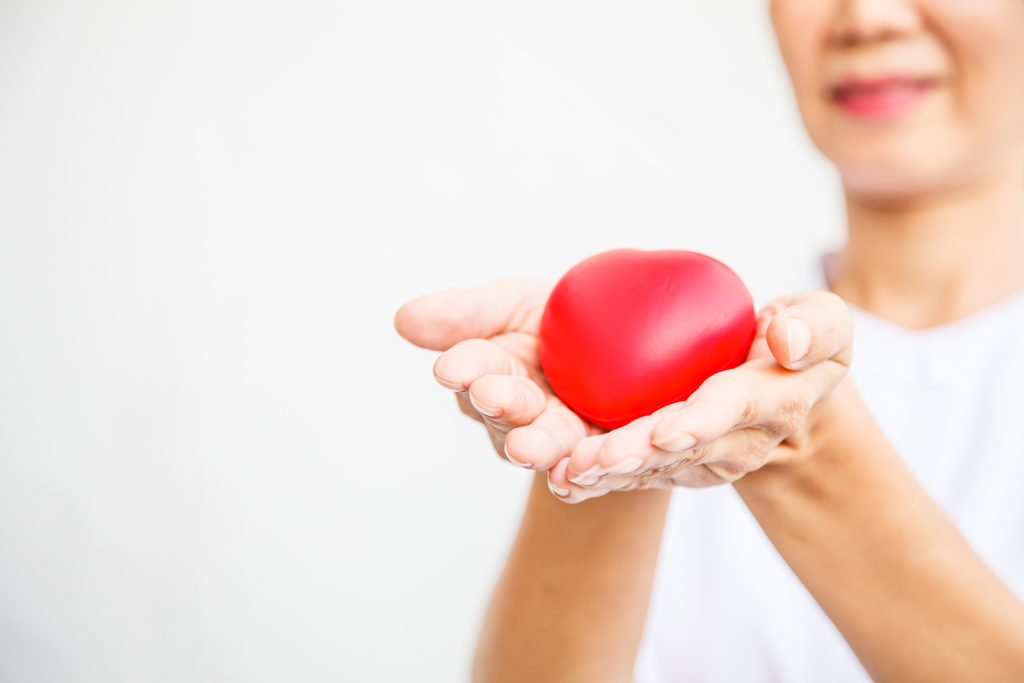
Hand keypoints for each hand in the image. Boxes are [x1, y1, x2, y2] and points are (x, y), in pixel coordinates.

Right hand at [394, 280, 608, 494]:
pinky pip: (590, 471)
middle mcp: (517, 414)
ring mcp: (557, 439)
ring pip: (546, 447)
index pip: (475, 369)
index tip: (454, 367)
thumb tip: (402, 319)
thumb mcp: (514, 304)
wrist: (628, 342)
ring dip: (537, 446)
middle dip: (501, 405)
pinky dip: (581, 475)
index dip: (466, 368)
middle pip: (508, 413)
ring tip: (528, 447)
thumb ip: (465, 314)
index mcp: (490, 373)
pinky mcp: (599, 459)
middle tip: (491, 396)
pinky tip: (576, 474)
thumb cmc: (557, 320)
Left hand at [547, 291, 854, 502]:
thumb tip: (785, 339)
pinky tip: (562, 481)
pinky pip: (637, 474)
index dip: (701, 421)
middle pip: (682, 449)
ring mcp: (705, 460)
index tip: (663, 430)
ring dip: (609, 474)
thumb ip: (815, 326)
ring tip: (567, 473)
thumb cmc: (803, 344)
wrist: (788, 390)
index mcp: (775, 400)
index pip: (735, 409)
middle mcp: (739, 442)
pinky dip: (600, 479)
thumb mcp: (827, 324)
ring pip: (653, 469)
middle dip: (636, 456)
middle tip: (592, 459)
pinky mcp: (676, 465)